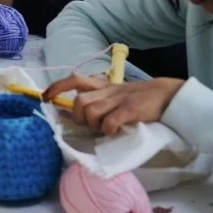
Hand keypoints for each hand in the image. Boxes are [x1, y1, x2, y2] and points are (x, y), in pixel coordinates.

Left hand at [43, 73, 185, 135]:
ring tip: (103, 128)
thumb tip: (70, 111)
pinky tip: (115, 131)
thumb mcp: (114, 93)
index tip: (46, 97)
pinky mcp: (131, 110)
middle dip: (77, 117)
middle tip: (87, 124)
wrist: (166, 93)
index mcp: (102, 85)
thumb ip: (95, 99)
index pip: (74, 80)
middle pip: (80, 101)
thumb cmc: (138, 97)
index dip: (57, 88)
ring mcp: (119, 100)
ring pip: (91, 111)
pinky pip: (111, 121)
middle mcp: (107, 91)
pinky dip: (108, 129)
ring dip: (93, 124)